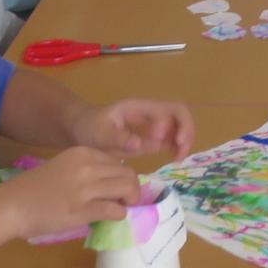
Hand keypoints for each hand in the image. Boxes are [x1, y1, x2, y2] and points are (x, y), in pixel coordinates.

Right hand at [0, 145, 140, 240]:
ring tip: (122, 207)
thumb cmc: (35, 189)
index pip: (117, 160)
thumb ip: (87, 169)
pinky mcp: (83, 210)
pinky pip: (115, 210)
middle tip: (127, 200)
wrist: (12, 206)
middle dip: (132, 188)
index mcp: (82, 153)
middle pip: (127, 173)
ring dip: (130, 200)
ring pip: (127, 188)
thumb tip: (114, 183)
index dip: (123, 175)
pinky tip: (112, 217)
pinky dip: (119, 214)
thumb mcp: (64, 167)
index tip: (120, 187)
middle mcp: (87, 166)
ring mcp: (86, 188)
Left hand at [72, 99, 195, 160]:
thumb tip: (140, 143)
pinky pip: (172, 138)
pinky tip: (173, 159)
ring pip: (179, 125)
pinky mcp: (152, 137)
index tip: (159, 141)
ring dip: (184, 140)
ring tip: (178, 158)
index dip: (168, 124)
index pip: (166, 109)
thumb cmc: (90, 128)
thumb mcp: (100, 133)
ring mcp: (153, 124)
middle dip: (185, 129)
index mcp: (139, 107)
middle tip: (180, 149)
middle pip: (179, 112)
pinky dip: (177, 147)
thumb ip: (118, 138)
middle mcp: (150, 113)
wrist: (82, 130)